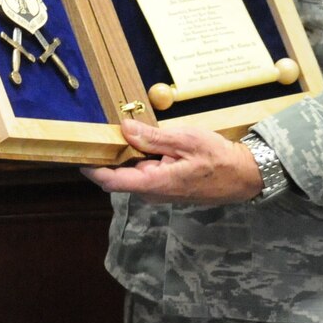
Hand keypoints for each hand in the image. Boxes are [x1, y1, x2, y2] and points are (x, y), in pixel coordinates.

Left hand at [81, 118, 264, 206]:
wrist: (243, 176)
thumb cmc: (218, 158)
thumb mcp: (185, 139)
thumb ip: (152, 137)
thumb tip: (124, 129)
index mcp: (155, 182)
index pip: (112, 181)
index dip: (92, 168)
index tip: (79, 152)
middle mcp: (153, 193)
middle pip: (119, 175)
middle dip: (113, 154)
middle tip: (110, 129)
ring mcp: (160, 193)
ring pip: (133, 173)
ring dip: (130, 155)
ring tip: (134, 133)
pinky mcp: (166, 189)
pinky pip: (146, 174)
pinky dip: (143, 159)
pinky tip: (153, 144)